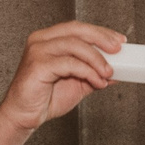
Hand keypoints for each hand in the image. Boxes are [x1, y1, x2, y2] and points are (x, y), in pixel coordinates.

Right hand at [0, 21, 122, 144]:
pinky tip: (97, 81)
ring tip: (108, 73)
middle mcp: (41, 40)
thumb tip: (116, 69)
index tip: (119, 41)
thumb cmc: (44, 98)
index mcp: (49, 39)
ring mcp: (38, 51)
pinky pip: (70, 63)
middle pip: (77, 30)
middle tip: (118, 50)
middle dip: (101, 38)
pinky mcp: (38, 65)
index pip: (78, 28)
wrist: (25, 116)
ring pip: (75, 45)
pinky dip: (88, 72)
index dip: (101, 32)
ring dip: (96, 59)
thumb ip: (94, 73)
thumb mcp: (78, 83)